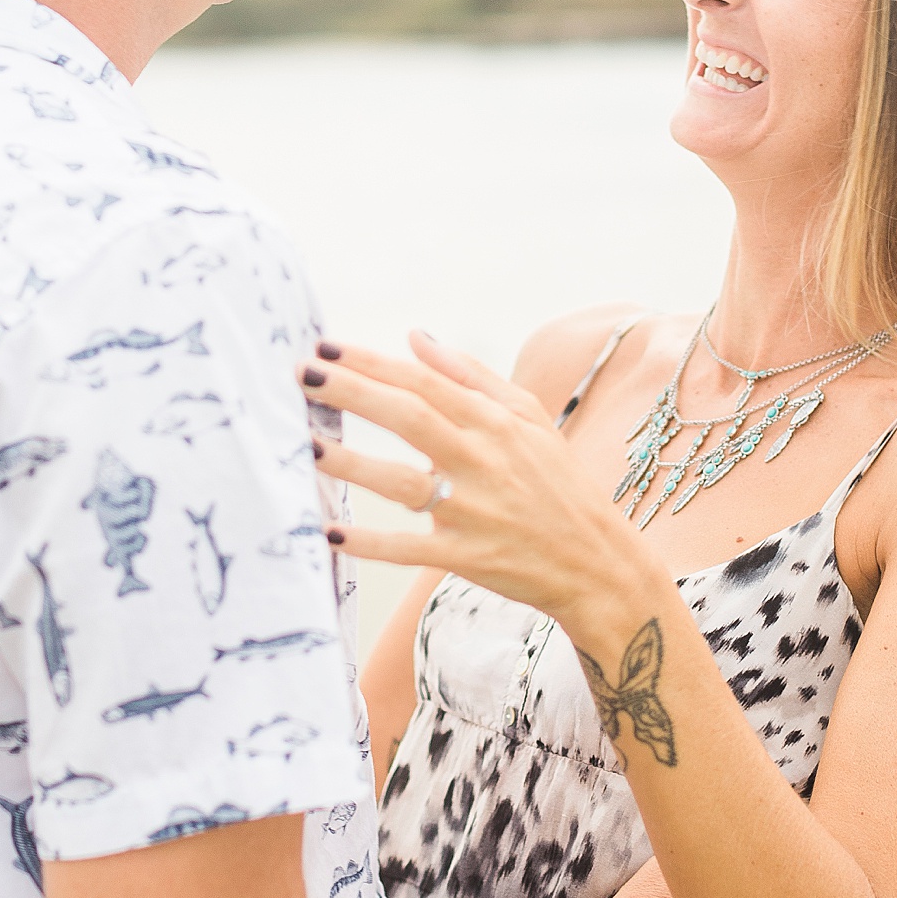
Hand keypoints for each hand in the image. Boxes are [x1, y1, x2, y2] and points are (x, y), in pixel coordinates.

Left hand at [298, 332, 648, 633]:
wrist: (596, 561)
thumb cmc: (557, 482)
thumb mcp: (528, 418)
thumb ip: (470, 374)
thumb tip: (416, 336)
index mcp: (495, 422)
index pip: (424, 381)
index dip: (372, 363)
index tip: (325, 348)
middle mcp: (483, 460)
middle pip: (409, 417)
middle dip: (351, 394)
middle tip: (300, 376)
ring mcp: (474, 511)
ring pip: (402, 483)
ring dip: (352, 464)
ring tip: (306, 446)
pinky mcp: (467, 558)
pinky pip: (409, 549)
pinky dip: (370, 543)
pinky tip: (329, 531)